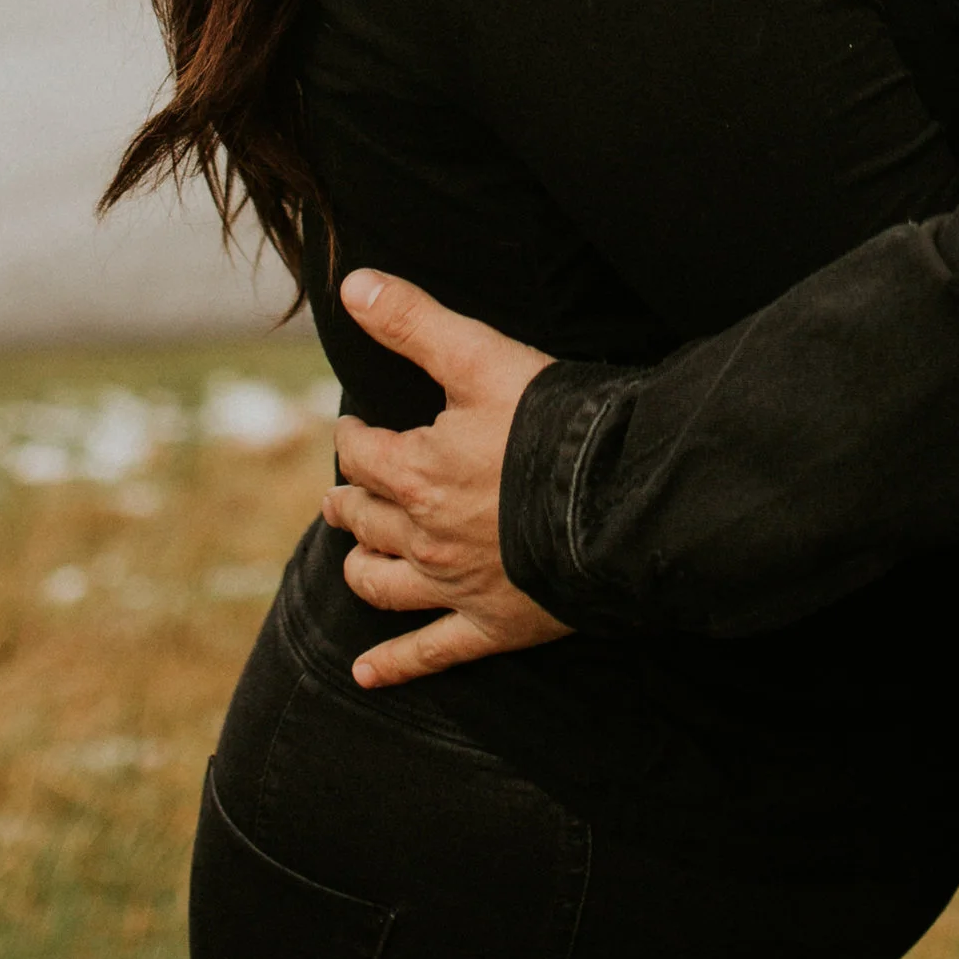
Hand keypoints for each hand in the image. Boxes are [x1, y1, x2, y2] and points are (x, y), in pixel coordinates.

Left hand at [319, 273, 571, 687]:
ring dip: (360, 569)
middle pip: (365, 519)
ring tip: (352, 556)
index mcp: (416, 471)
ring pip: (382, 585)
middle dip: (349, 501)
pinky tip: (365, 675)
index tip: (355, 426)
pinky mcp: (491, 625)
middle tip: (342, 493)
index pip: (361, 452)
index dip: (353, 436)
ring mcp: (455, 587)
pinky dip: (394, 666)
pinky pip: (430, 652)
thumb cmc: (550, 425)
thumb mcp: (479, 356)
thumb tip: (352, 283)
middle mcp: (423, 536)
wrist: (616, 501)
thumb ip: (412, 321)